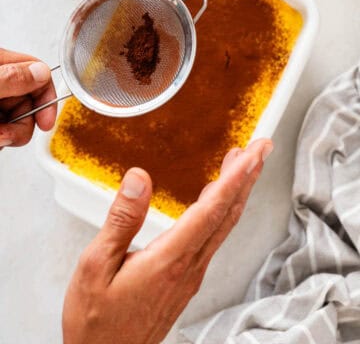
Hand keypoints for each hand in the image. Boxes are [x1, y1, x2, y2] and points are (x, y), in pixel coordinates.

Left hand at [0, 48, 55, 146]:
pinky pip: (4, 128)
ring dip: (9, 134)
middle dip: (22, 124)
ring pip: (15, 119)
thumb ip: (11, 78)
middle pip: (28, 101)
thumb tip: (41, 72)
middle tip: (6, 135)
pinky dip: (1, 139)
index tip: (46, 122)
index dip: (46, 99)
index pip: (37, 73)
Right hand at [63, 138, 272, 343]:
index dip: (235, 178)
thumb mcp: (96, 265)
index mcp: (169, 259)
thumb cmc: (96, 321)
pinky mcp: (186, 281)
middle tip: (260, 149)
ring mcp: (191, 275)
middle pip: (227, 215)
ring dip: (237, 193)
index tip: (252, 153)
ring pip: (224, 226)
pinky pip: (213, 238)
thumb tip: (139, 178)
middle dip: (248, 178)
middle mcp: (189, 266)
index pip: (211, 210)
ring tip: (243, 166)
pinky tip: (217, 201)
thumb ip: (121, 219)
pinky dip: (223, 211)